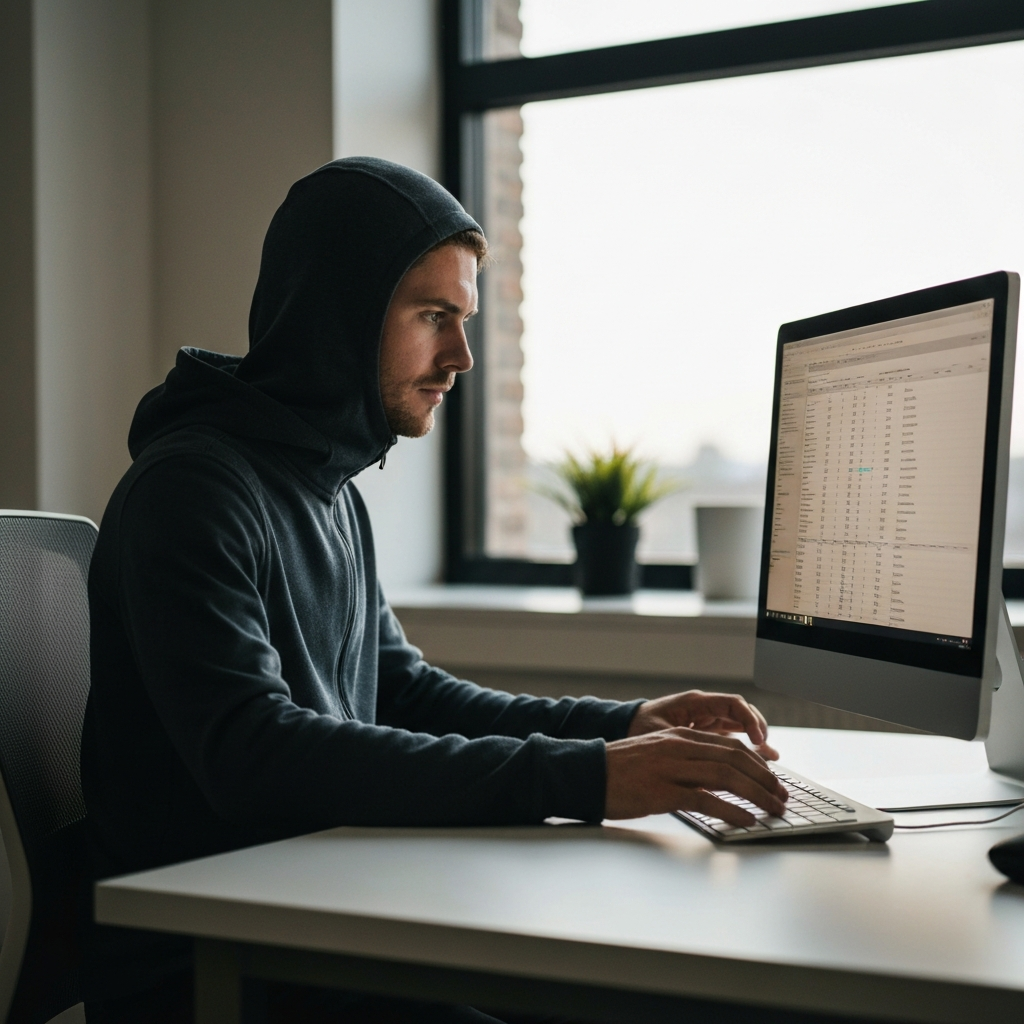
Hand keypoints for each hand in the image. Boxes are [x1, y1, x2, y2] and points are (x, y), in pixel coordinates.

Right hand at [604, 727, 787, 822]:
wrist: (586, 774)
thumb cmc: (620, 770)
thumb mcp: (656, 754)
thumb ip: (685, 759)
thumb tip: (717, 779)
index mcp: (679, 736)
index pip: (730, 745)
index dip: (758, 763)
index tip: (774, 780)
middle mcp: (679, 747)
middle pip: (735, 758)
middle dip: (765, 779)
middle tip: (782, 798)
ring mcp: (671, 768)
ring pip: (727, 776)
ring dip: (757, 795)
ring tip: (773, 810)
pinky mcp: (662, 791)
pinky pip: (706, 800)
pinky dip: (731, 811)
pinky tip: (746, 821)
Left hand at [628, 689, 777, 759]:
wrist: (623, 726)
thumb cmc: (637, 728)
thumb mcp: (659, 736)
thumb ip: (683, 746)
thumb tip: (705, 765)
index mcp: (694, 703)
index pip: (732, 704)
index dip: (750, 721)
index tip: (759, 740)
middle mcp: (704, 708)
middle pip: (741, 713)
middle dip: (759, 731)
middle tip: (769, 754)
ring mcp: (705, 719)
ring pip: (739, 725)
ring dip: (755, 740)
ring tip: (770, 760)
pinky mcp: (703, 732)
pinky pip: (730, 735)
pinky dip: (744, 746)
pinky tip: (757, 760)